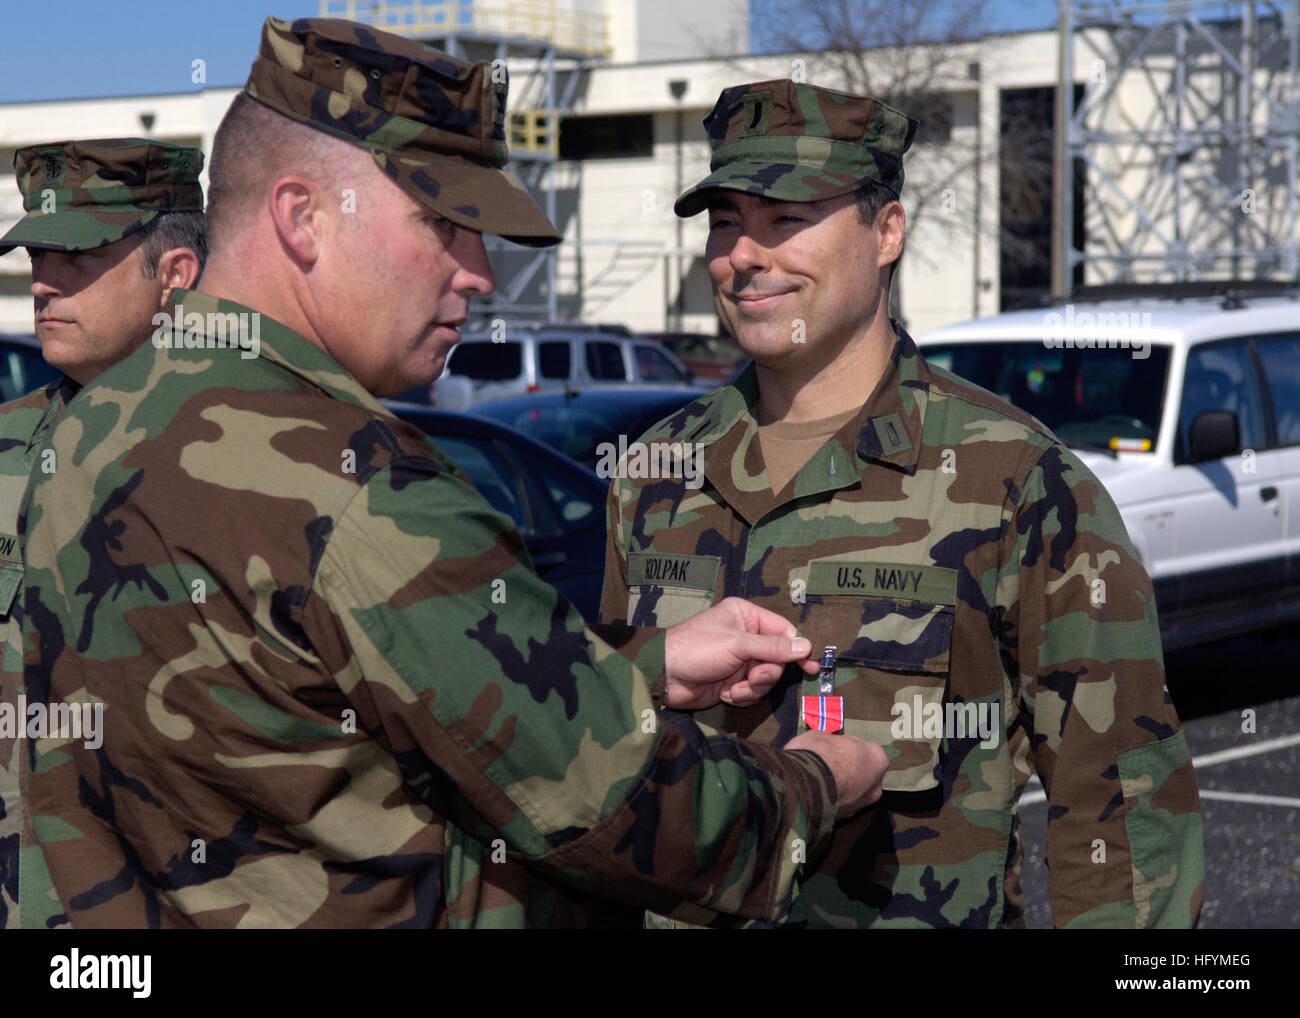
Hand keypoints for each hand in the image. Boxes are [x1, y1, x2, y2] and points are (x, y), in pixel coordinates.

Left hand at [662, 596, 819, 709]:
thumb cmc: (698, 649)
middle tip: (754, 677)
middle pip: (777, 659)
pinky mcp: (732, 681)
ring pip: (766, 678)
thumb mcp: (738, 644)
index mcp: (746, 616)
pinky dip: (742, 695)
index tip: (811, 667)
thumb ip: (773, 647)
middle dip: (767, 673)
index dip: (797, 649)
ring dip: (753, 687)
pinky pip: (751, 691)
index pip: (783, 631)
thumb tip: (807, 646)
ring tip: (736, 687)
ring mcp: (739, 660)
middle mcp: (745, 636)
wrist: (665, 676)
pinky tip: (727, 693)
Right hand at [785, 733, 887, 818]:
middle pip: (863, 776)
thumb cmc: (817, 753)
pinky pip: (837, 805)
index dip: (849, 748)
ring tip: (818, 781)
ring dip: (839, 789)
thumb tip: (830, 748)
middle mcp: (874, 787)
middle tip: (829, 765)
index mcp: (876, 759)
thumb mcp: (823, 736)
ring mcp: (859, 806)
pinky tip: (814, 794)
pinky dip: (829, 800)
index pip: (866, 750)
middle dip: (849, 772)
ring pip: (851, 794)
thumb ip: (833, 744)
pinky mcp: (842, 820)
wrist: (802, 786)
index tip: (836, 748)